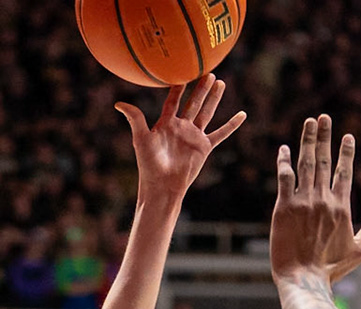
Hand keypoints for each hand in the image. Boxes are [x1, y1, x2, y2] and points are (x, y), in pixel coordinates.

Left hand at [115, 75, 246, 203]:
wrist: (162, 186)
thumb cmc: (149, 165)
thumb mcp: (141, 139)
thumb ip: (135, 119)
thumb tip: (119, 104)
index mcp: (166, 123)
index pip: (173, 101)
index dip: (177, 87)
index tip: (182, 72)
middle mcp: (181, 127)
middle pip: (193, 103)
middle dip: (200, 88)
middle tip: (208, 71)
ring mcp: (194, 137)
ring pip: (206, 113)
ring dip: (214, 98)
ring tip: (221, 82)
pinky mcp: (204, 147)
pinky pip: (221, 134)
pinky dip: (231, 125)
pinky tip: (242, 115)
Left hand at [270, 115, 360, 284]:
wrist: (304, 279)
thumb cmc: (331, 269)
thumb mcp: (360, 250)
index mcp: (342, 207)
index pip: (345, 172)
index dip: (346, 152)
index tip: (347, 136)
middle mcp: (324, 199)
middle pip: (325, 161)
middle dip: (325, 137)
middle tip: (324, 118)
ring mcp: (303, 201)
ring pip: (306, 163)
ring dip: (308, 141)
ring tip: (309, 123)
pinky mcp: (284, 207)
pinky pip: (285, 178)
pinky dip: (284, 162)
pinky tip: (283, 149)